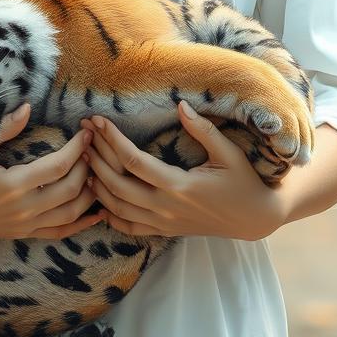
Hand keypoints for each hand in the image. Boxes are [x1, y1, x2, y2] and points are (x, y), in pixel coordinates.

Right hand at [0, 103, 103, 241]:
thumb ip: (3, 130)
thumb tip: (28, 108)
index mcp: (12, 185)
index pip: (57, 166)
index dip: (77, 149)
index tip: (86, 133)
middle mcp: (23, 208)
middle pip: (71, 188)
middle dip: (87, 165)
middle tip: (93, 147)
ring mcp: (25, 224)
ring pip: (71, 212)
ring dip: (89, 192)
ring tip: (97, 170)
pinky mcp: (24, 233)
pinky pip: (60, 232)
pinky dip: (82, 223)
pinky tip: (98, 213)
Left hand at [79, 101, 289, 241]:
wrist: (255, 218)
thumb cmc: (243, 181)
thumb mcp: (228, 153)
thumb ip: (203, 130)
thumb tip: (180, 104)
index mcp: (179, 185)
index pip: (133, 161)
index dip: (112, 139)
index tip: (97, 121)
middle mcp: (166, 207)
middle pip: (117, 184)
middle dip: (96, 157)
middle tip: (82, 135)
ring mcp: (163, 223)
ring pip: (117, 208)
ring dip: (97, 184)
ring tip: (84, 160)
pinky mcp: (165, 231)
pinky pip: (129, 227)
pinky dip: (109, 215)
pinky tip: (97, 198)